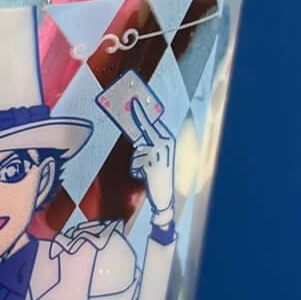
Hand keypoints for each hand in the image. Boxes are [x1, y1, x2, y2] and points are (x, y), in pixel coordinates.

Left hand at [130, 98, 175, 218]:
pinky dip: (136, 170)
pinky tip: (145, 176)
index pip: (154, 124)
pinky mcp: (153, 164)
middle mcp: (166, 145)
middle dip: (139, 116)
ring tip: (146, 171)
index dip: (143, 113)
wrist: (165, 197)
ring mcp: (160, 154)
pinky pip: (136, 162)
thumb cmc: (158, 176)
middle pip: (146, 128)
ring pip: (138, 150)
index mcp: (168, 141)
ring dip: (136, 162)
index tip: (135, 102)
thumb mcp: (157, 157)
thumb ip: (149, 145)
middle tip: (132, 102)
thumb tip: (135, 135)